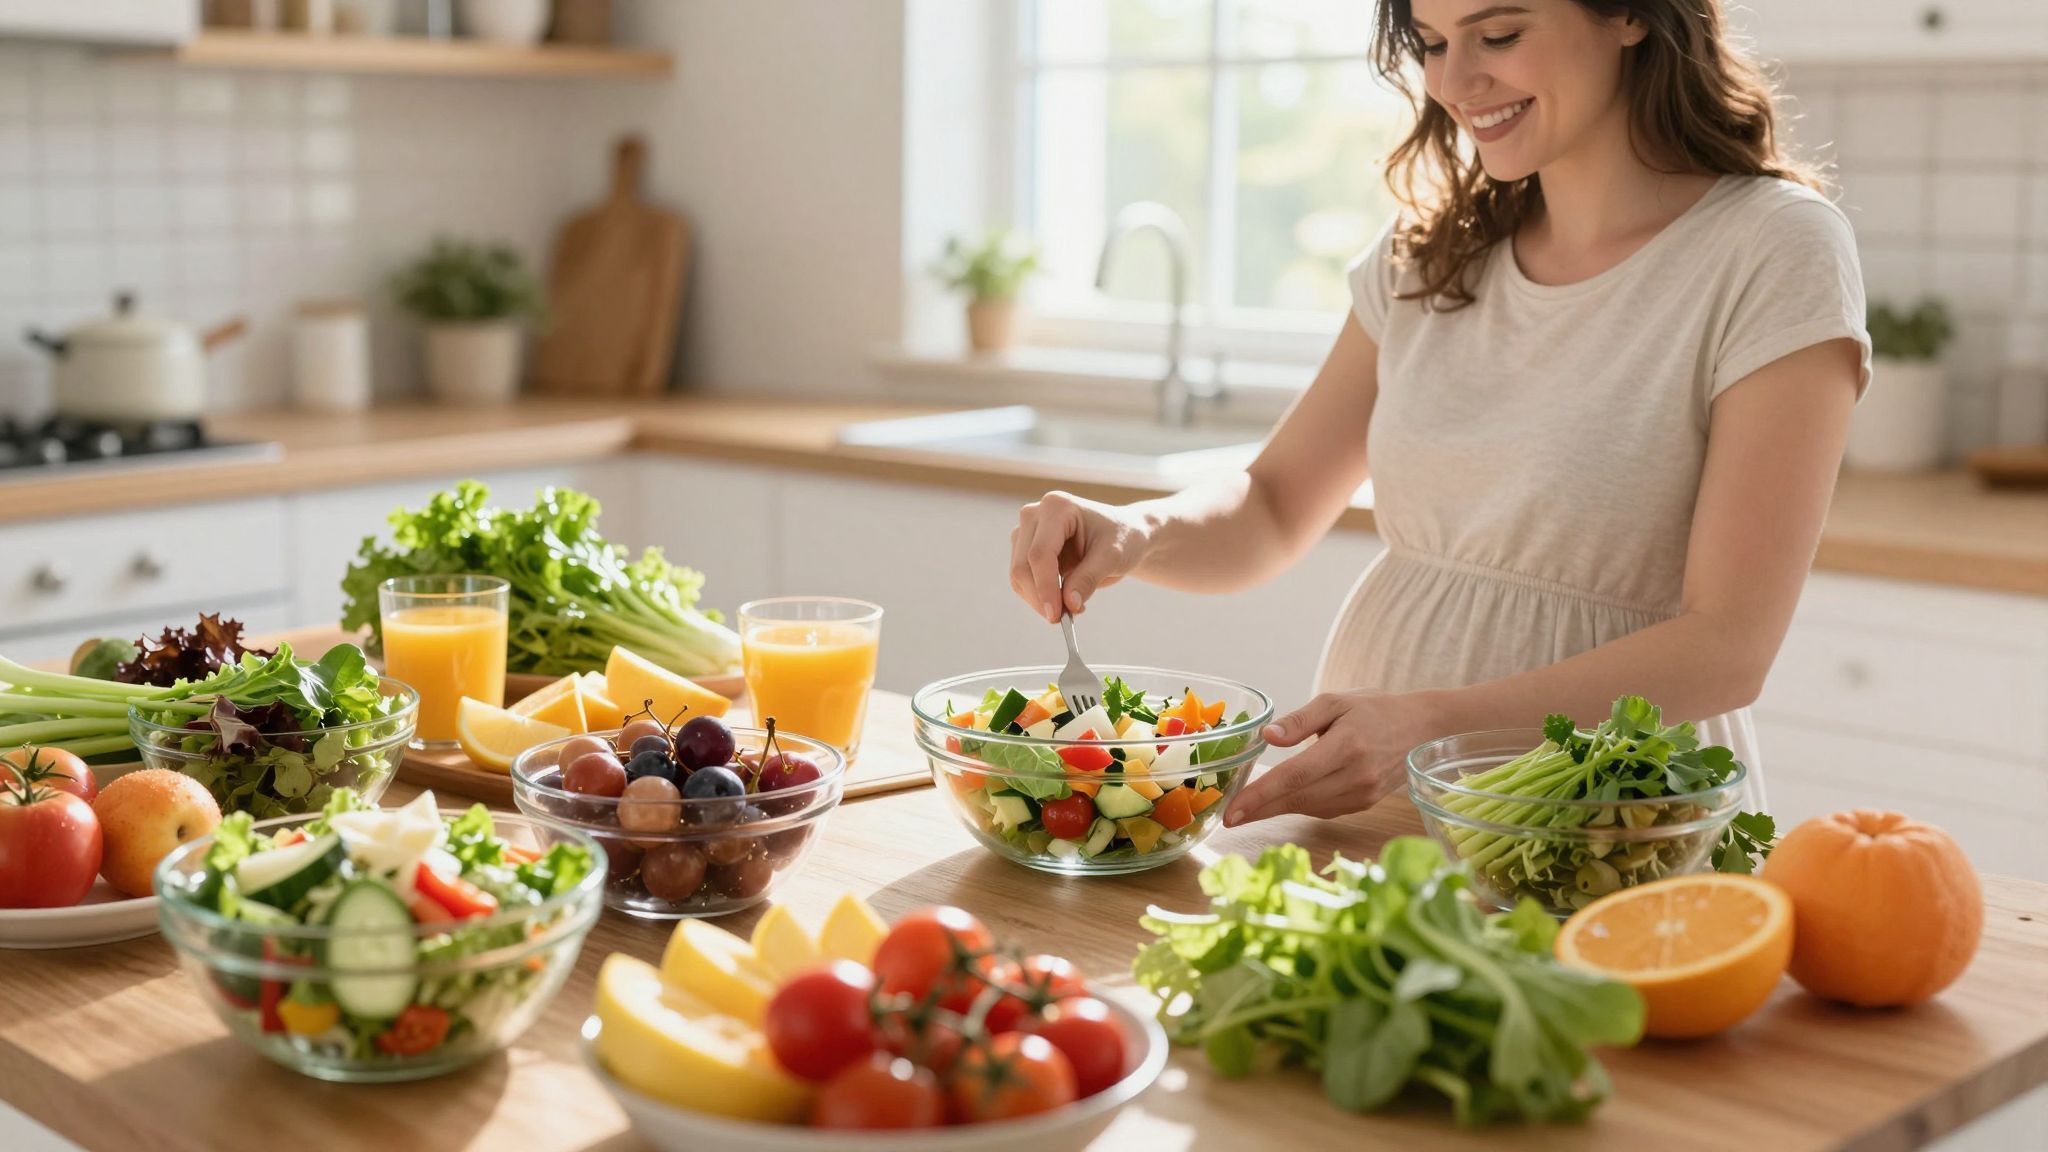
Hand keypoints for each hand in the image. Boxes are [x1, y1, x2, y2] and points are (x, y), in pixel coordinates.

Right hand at [1009, 491, 1151, 622]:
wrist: (1123, 534)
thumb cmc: (1122, 537)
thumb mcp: (1113, 557)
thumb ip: (1089, 578)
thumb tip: (1069, 605)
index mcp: (1056, 507)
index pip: (1040, 553)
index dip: (1045, 587)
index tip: (1055, 615)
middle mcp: (1034, 515)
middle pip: (1023, 566)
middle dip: (1040, 598)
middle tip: (1062, 620)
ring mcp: (1026, 531)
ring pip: (1019, 575)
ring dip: (1040, 599)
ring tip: (1073, 606)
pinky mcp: (1024, 548)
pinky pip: (1023, 580)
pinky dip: (1040, 596)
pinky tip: (1065, 598)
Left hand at [1224, 690, 1443, 825]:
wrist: (1422, 729)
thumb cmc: (1375, 709)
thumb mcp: (1336, 701)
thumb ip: (1300, 721)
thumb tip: (1267, 737)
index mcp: (1346, 745)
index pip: (1295, 776)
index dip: (1261, 795)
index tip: (1233, 809)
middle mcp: (1356, 776)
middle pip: (1298, 799)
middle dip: (1260, 809)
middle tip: (1228, 817)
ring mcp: (1363, 794)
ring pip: (1309, 808)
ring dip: (1276, 811)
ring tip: (1247, 811)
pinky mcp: (1365, 804)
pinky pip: (1324, 809)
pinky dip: (1300, 807)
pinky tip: (1282, 803)